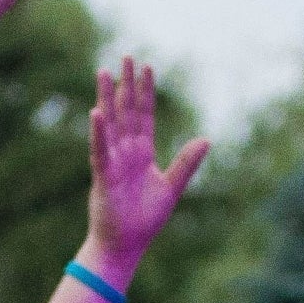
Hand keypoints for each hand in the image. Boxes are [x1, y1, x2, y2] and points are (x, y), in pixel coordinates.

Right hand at [81, 57, 209, 282]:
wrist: (126, 245)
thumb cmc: (145, 220)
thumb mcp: (172, 188)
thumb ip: (187, 163)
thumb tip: (207, 139)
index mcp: (143, 153)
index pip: (144, 115)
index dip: (145, 92)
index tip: (147, 67)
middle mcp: (126, 152)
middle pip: (125, 111)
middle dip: (125, 84)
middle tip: (125, 57)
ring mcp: (113, 161)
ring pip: (109, 123)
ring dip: (106, 98)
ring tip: (103, 72)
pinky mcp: (103, 176)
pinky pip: (99, 150)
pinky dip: (98, 132)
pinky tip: (96, 112)